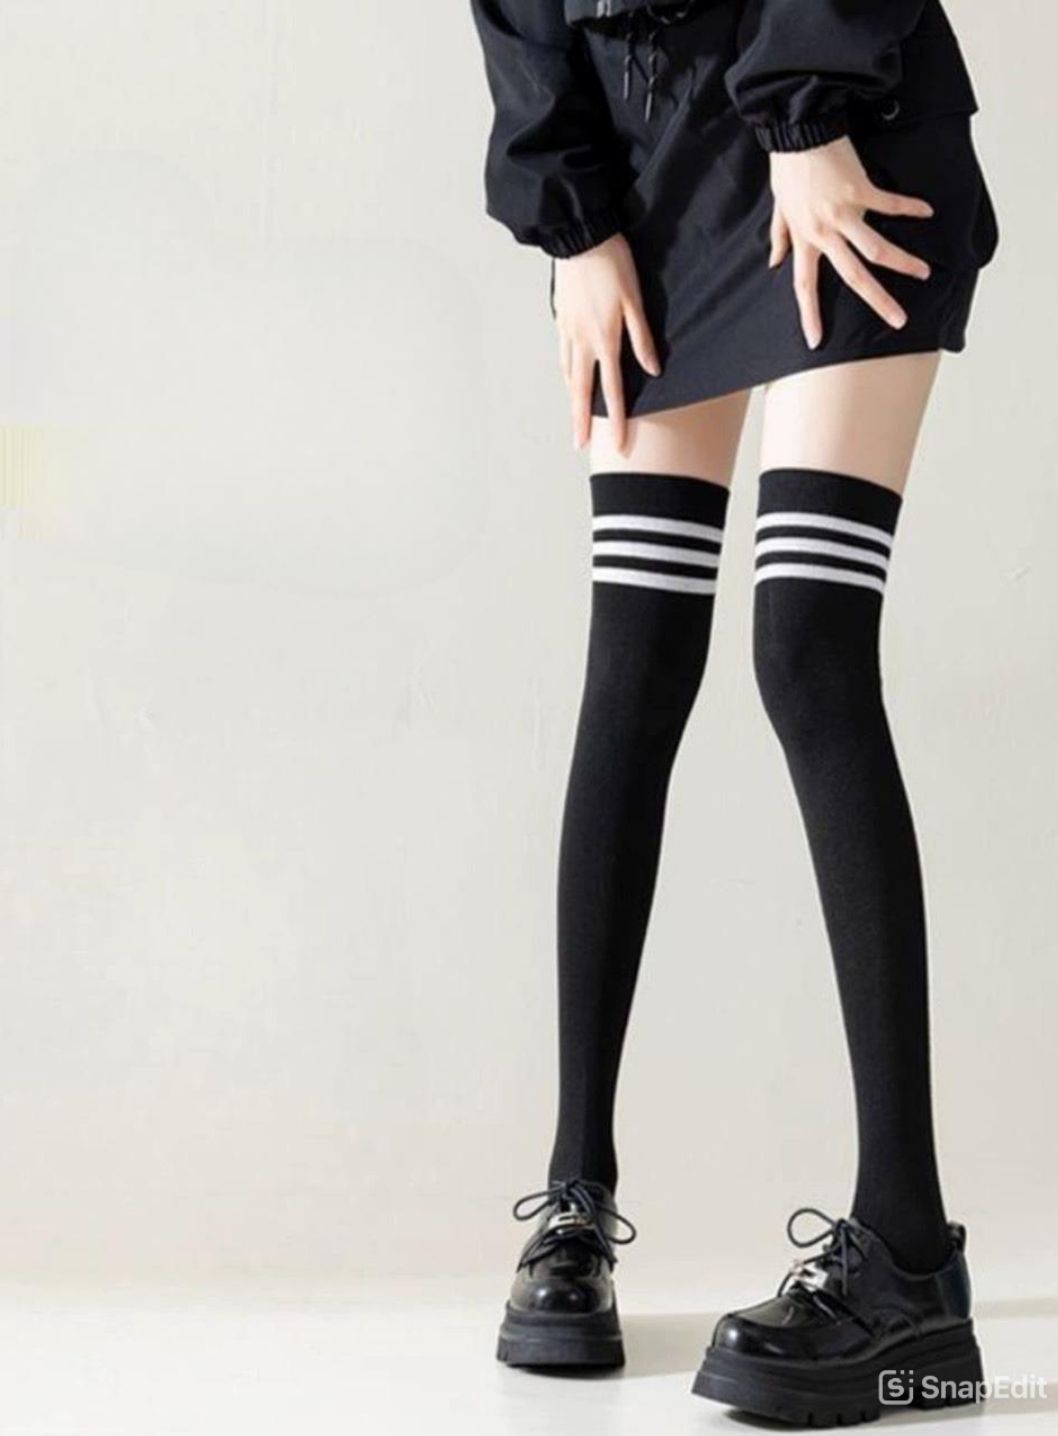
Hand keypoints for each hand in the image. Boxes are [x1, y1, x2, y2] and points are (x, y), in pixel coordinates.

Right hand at [553, 234, 660, 452]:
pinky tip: (569, 377)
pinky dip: (566, 373)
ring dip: (572, 399)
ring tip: (576, 417)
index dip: (615, 418)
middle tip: (579, 444)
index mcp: (604, 339)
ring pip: (569, 373)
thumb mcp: (634, 300)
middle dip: (581, 421)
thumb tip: (652, 370)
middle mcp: (581, 340)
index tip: (614, 443)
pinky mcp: (561, 318)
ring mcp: (567, 330)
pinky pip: (563, 354)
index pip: (611, 389)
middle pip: (581, 390)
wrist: (579, 235)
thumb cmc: (612, 263)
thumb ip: (642, 338)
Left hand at [768, 136, 933, 348]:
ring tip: (923, 273)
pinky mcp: (861, 189)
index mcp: (804, 239)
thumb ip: (780, 236)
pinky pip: (889, 204)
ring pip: (877, 248)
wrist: (798, 130)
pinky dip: (909, 208)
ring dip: (903, 262)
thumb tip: (775, 263)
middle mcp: (824, 232)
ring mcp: (844, 212)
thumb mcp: (778, 207)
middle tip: (899, 321)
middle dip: (878, 301)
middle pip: (853, 276)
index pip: (804, 286)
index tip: (816, 341)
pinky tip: (926, 212)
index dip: (810, 314)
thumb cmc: (788, 167)